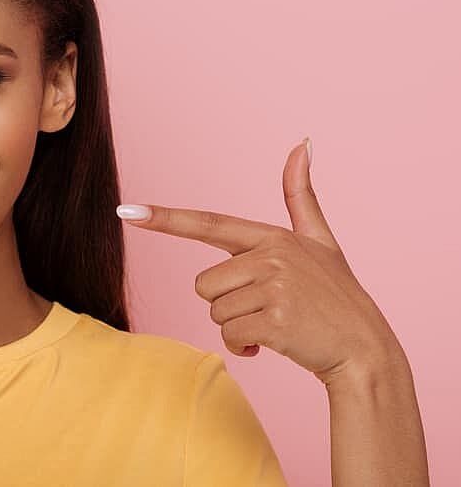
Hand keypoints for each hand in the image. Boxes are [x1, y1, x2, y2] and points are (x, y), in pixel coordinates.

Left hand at [117, 138, 401, 386]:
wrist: (364, 349)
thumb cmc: (336, 294)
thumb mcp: (320, 240)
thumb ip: (301, 195)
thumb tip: (303, 142)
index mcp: (271, 236)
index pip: (208, 223)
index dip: (164, 218)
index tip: (126, 212)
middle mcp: (270, 255)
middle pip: (203, 285)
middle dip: (226, 304)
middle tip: (265, 308)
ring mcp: (273, 286)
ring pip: (214, 311)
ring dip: (236, 326)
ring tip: (274, 324)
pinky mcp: (274, 319)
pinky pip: (229, 334)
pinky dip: (243, 346)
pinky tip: (271, 342)